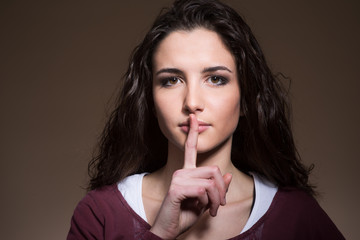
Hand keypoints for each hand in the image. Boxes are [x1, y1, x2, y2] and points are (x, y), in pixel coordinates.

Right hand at [150, 114, 231, 238]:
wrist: (169, 230)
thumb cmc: (184, 215)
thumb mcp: (206, 202)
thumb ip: (216, 189)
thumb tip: (228, 175)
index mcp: (187, 172)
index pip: (191, 149)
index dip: (193, 133)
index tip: (194, 118)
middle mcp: (181, 172)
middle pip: (214, 170)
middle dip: (222, 190)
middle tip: (219, 205)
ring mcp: (178, 178)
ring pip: (211, 181)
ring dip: (216, 199)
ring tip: (211, 210)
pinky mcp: (176, 188)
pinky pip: (203, 190)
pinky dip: (207, 203)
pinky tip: (200, 209)